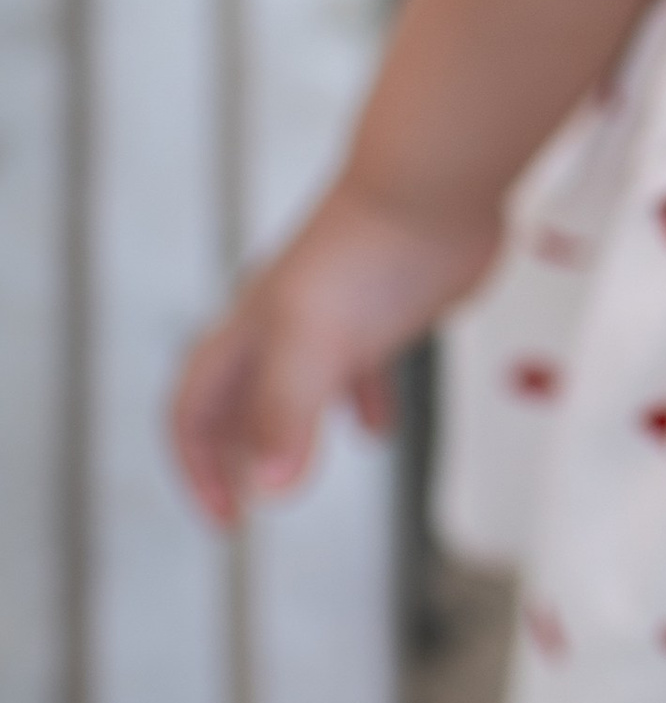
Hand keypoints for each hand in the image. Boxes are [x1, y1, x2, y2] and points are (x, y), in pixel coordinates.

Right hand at [170, 181, 503, 527]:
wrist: (435, 184)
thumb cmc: (370, 250)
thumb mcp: (315, 341)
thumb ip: (288, 412)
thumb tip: (272, 488)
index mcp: (250, 334)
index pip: (194, 408)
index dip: (199, 466)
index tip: (229, 518)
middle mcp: (281, 328)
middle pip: (235, 403)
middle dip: (232, 458)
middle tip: (246, 508)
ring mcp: (333, 319)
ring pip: (293, 388)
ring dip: (289, 436)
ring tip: (295, 481)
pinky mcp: (383, 313)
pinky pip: (359, 369)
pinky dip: (361, 404)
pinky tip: (377, 433)